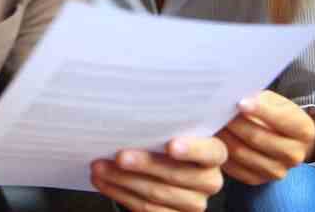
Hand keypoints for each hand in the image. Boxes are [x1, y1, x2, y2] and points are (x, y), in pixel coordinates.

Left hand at [90, 137, 226, 211]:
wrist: (161, 168)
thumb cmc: (163, 139)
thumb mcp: (169, 128)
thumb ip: (162, 125)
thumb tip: (131, 112)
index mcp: (214, 153)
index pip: (210, 151)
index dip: (192, 149)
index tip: (171, 145)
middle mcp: (209, 180)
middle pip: (175, 174)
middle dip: (144, 164)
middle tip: (119, 156)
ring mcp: (194, 203)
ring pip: (156, 193)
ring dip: (123, 180)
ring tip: (100, 167)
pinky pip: (147, 209)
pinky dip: (120, 193)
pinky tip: (104, 181)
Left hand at [217, 90, 314, 184]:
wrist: (283, 138)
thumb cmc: (274, 112)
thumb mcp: (274, 100)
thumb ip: (259, 98)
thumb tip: (236, 96)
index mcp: (303, 130)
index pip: (282, 120)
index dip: (260, 110)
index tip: (240, 102)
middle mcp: (294, 154)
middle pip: (258, 138)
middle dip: (234, 123)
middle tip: (215, 110)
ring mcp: (277, 170)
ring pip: (243, 153)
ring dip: (224, 136)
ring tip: (211, 122)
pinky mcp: (258, 179)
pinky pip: (235, 167)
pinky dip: (221, 152)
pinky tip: (212, 138)